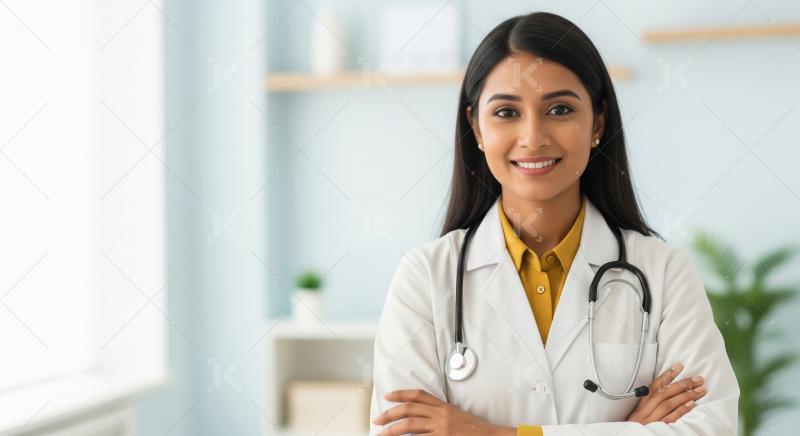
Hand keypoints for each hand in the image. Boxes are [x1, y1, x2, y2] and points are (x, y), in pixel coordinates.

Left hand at [372, 389, 514, 435]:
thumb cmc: (475, 429)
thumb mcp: (456, 416)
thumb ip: (439, 414)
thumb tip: (420, 417)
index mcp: (443, 406)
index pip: (418, 395)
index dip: (401, 394)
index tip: (387, 396)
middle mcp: (440, 415)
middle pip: (409, 410)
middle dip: (390, 414)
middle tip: (377, 420)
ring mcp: (441, 428)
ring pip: (410, 426)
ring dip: (392, 430)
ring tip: (381, 435)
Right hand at [627, 362, 706, 423]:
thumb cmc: (637, 428)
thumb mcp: (640, 415)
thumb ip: (650, 405)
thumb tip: (667, 391)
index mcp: (641, 406)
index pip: (654, 386)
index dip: (667, 375)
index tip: (680, 366)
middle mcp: (645, 411)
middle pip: (664, 393)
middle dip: (682, 384)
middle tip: (698, 379)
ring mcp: (651, 421)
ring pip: (668, 404)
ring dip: (686, 395)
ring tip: (700, 390)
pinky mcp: (657, 429)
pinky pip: (670, 418)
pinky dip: (681, 410)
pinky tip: (692, 404)